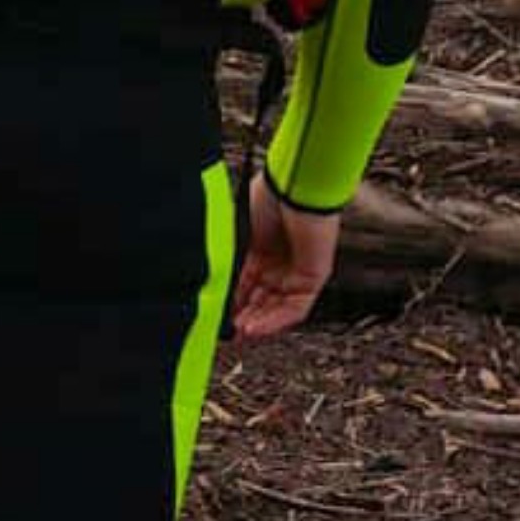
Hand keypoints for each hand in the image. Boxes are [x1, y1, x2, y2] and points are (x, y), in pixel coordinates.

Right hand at [231, 169, 337, 337]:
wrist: (296, 186)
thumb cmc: (269, 195)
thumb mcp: (237, 229)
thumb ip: (225, 254)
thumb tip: (204, 276)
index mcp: (263, 246)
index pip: (248, 283)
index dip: (233, 301)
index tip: (217, 316)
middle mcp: (283, 260)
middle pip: (264, 298)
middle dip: (246, 317)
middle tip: (228, 333)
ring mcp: (300, 269)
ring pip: (280, 307)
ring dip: (260, 323)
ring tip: (239, 334)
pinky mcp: (315, 275)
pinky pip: (296, 307)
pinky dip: (275, 320)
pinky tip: (255, 327)